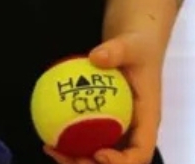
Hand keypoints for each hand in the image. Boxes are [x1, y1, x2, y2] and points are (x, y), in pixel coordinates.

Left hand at [44, 31, 163, 163]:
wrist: (135, 43)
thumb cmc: (139, 46)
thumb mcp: (131, 44)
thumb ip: (117, 50)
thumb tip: (97, 57)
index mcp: (147, 120)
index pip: (141, 152)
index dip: (121, 162)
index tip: (98, 153)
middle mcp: (134, 131)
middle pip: (117, 162)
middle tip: (64, 154)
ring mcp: (119, 131)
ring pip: (98, 157)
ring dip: (75, 160)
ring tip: (51, 149)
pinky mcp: (104, 126)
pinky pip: (87, 141)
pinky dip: (69, 145)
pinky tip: (48, 140)